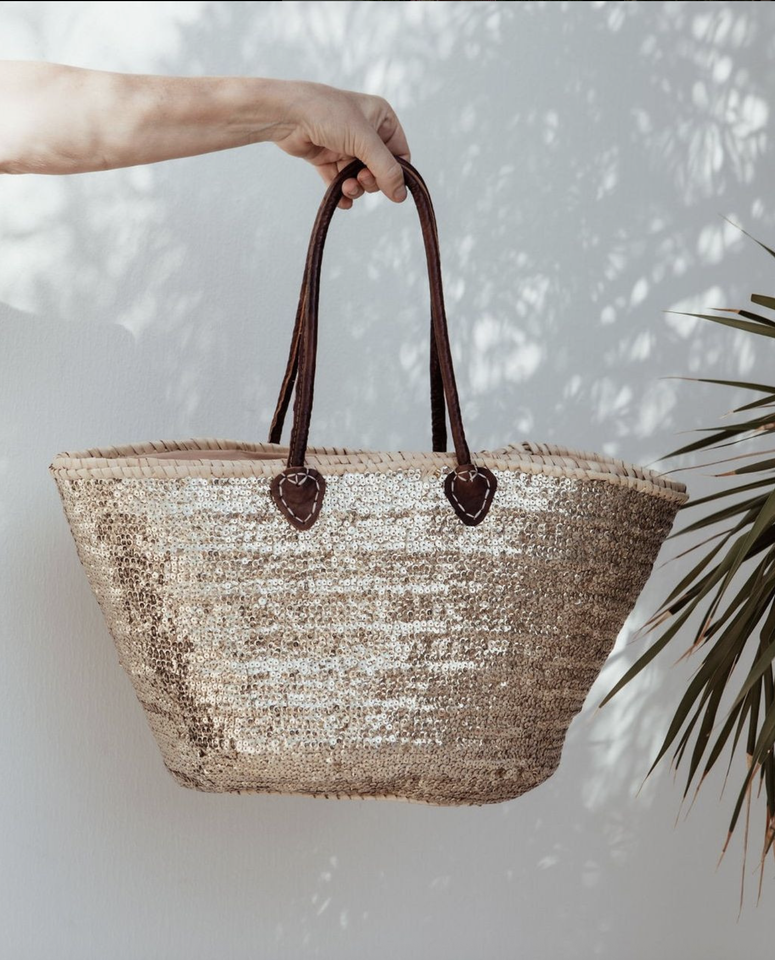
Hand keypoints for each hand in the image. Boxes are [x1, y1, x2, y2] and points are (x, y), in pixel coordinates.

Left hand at [271, 81, 410, 209]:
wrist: (287, 114)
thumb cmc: (328, 115)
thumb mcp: (364, 141)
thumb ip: (385, 169)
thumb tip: (401, 196)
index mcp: (381, 118)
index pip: (400, 154)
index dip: (395, 172)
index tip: (387, 185)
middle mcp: (366, 131)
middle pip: (380, 170)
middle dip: (371, 180)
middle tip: (360, 180)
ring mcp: (346, 145)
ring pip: (360, 178)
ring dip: (355, 188)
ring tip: (346, 187)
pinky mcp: (328, 158)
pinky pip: (341, 181)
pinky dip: (341, 193)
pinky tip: (341, 200)